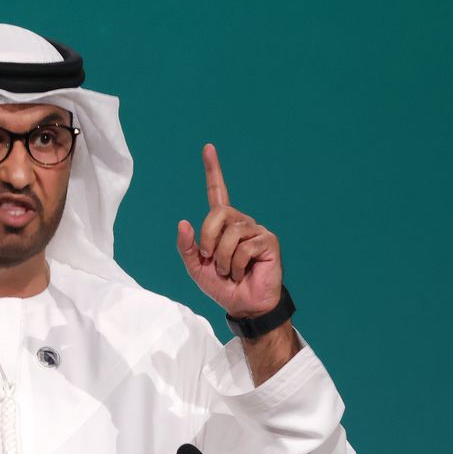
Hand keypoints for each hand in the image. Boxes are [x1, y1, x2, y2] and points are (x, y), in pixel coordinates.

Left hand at [175, 143, 282, 317]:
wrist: (244, 305)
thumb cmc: (222, 286)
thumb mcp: (196, 268)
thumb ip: (187, 246)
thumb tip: (184, 222)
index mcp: (223, 225)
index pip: (218, 192)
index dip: (213, 171)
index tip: (208, 148)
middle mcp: (241, 222)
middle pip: (218, 213)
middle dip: (207, 238)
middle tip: (209, 258)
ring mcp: (256, 230)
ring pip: (231, 233)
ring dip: (222, 258)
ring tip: (228, 271)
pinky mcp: (268, 242)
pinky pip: (244, 247)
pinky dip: (235, 265)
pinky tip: (242, 272)